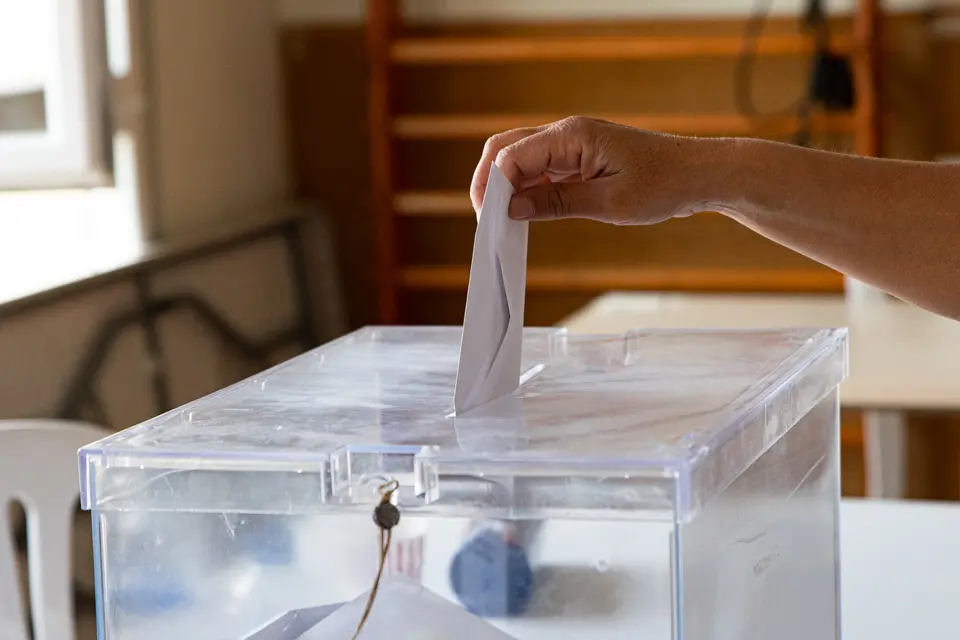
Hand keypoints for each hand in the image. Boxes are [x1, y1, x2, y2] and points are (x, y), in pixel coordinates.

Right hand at [470, 116, 721, 224]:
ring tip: (502, 223)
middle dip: (489, 182)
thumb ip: (557, 203)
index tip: (491, 221)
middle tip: (485, 220)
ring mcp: (570, 145)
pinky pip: (539, 169)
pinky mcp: (577, 158)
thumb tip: (512, 209)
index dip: (494, 187)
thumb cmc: (663, 185)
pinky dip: (526, 190)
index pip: (512, 155)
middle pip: (506, 148)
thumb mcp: (609, 202)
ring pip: (519, 159)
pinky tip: (525, 214)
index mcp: (572, 136)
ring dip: (506, 188)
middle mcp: (566, 134)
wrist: (697, 175)